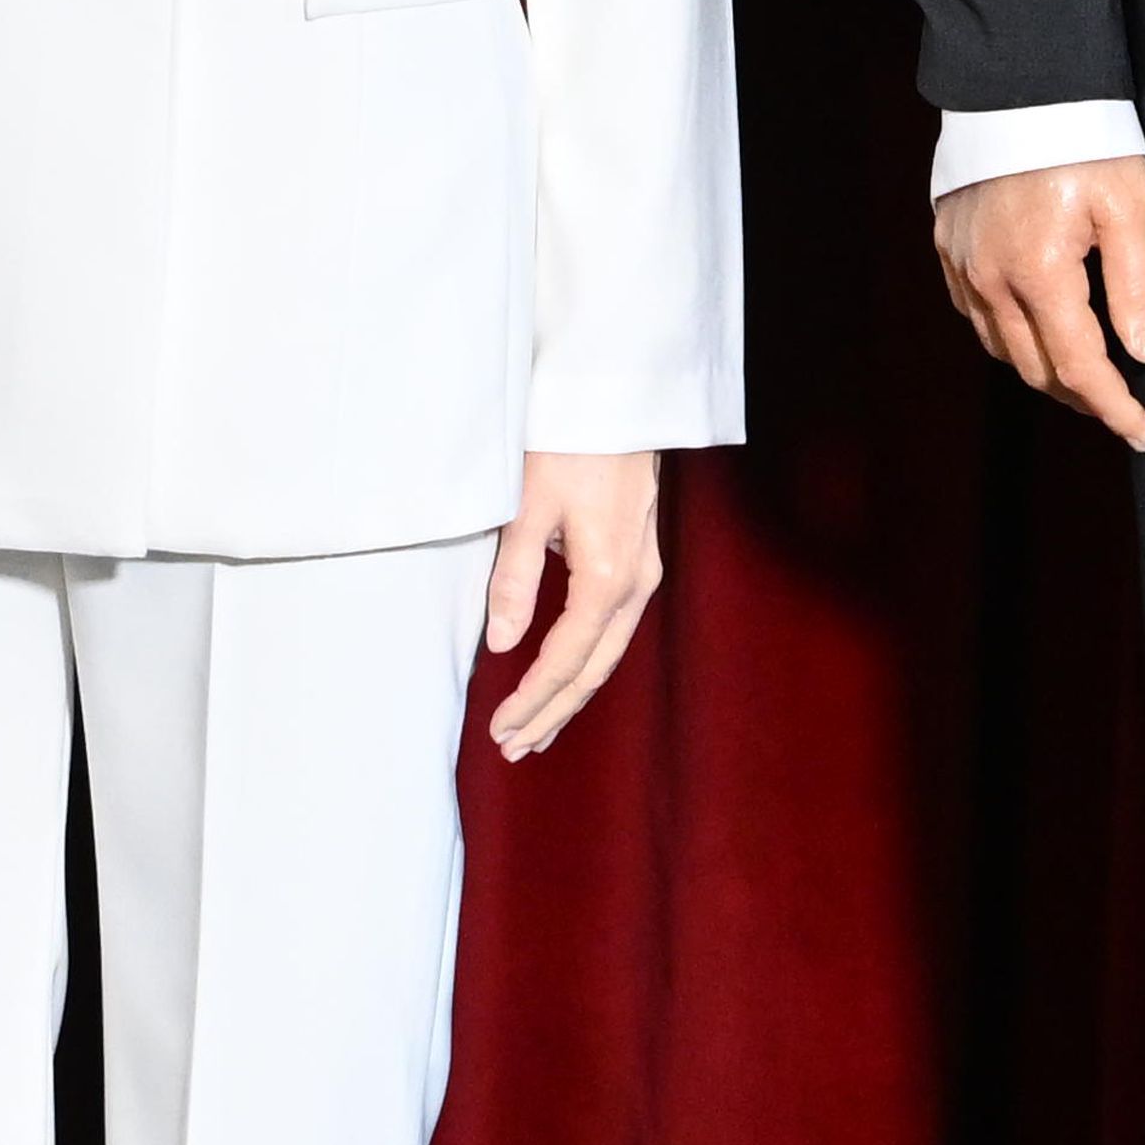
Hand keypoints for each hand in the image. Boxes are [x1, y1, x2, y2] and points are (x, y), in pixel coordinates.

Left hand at [484, 449, 665, 757]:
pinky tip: (568, 673)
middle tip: (515, 748)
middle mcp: (636, 583)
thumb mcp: (528, 508)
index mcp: (607, 578)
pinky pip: (616, 629)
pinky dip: (588, 661)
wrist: (619, 396)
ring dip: (572, 694)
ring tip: (538, 728)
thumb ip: (515, 579)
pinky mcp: (641, 557)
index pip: (565, 660)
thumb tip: (503, 645)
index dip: (531, 701)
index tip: (499, 730)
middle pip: (594, 669)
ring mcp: (645, 571)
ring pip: (609, 653)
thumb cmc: (569, 443)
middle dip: (553, 713)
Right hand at [935, 156, 1144, 449]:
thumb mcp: (1130, 206)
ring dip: (1044, 372)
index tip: (1143, 432)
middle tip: (1121, 408)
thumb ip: (1137, 286)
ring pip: (1000, 348)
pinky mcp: (948, 246)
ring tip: (1085, 377)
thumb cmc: (1084, 138)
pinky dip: (1007, 337)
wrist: (1018, 83)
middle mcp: (990, 279)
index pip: (1079, 368)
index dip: (1114, 408)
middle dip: (1082, 398)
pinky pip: (974, 315)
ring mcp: (962, 264)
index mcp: (1040, 273)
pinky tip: (1036, 332)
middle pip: (1036, 369)